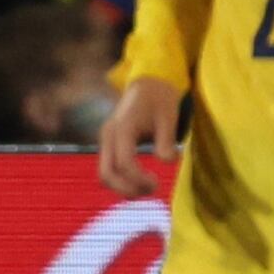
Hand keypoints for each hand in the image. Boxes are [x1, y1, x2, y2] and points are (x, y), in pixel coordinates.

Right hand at [95, 75, 182, 196]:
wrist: (148, 83)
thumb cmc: (160, 98)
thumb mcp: (168, 117)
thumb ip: (166, 140)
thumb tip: (168, 162)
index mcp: (122, 128)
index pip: (124, 163)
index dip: (139, 178)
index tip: (157, 182)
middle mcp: (108, 135)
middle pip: (106, 174)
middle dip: (127, 189)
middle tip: (153, 190)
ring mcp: (106, 140)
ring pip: (105, 174)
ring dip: (123, 187)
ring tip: (148, 188)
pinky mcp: (110, 144)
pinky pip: (109, 168)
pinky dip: (122, 179)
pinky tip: (141, 180)